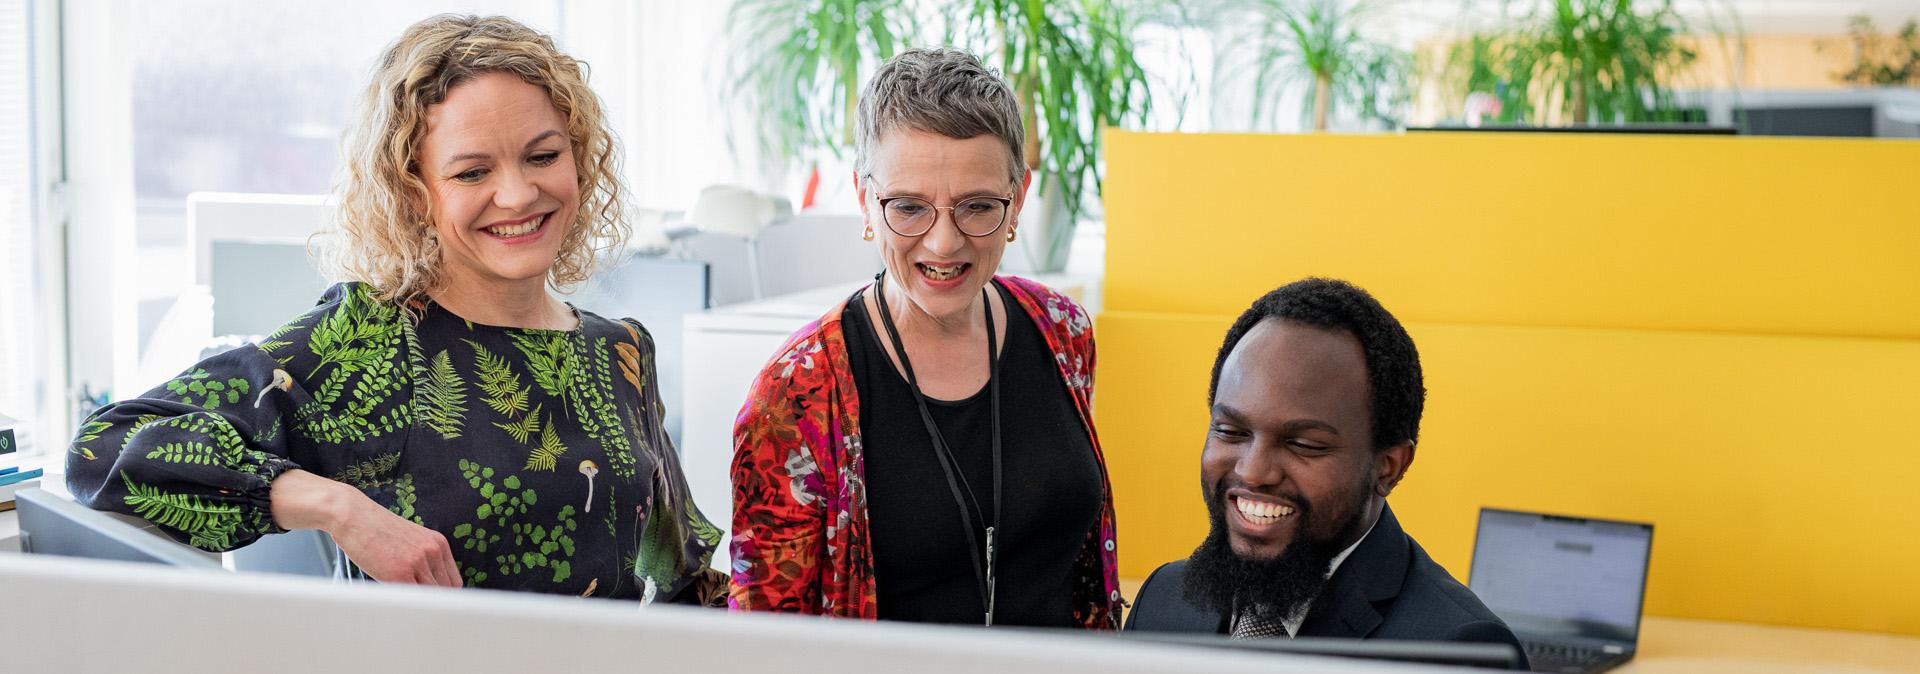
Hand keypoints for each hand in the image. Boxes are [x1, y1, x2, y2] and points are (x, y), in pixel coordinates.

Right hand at [270, 469, 461, 587]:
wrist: (353, 515)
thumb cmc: (376, 530)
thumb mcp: (410, 540)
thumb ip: (424, 560)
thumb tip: (430, 589)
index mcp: (438, 543)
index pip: (454, 582)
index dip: (443, 595)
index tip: (432, 604)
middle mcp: (432, 551)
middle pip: (445, 592)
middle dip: (432, 602)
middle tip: (417, 609)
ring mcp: (417, 562)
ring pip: (430, 597)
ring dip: (418, 605)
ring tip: (403, 605)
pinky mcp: (399, 573)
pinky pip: (410, 599)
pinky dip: (404, 604)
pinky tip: (394, 602)